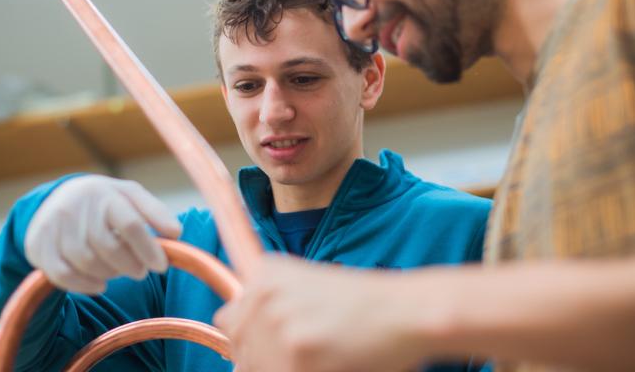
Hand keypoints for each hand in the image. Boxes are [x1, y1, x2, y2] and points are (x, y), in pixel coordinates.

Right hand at [24, 175, 181, 293]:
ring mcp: (54, 226)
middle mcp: (77, 207)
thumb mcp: (131, 196)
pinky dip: (84, 285)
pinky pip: (62, 275)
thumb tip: (176, 232)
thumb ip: (155, 212)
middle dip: (130, 265)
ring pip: (87, 262)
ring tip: (120, 272)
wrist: (56, 198)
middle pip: (108, 247)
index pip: (131, 224)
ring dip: (110, 274)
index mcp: (105, 193)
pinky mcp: (39, 245)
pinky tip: (100, 284)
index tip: (161, 266)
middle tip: (141, 272)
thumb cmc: (105, 202)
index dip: (149, 249)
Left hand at [214, 256, 432, 371]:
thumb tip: (232, 348)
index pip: (229, 322)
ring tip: (322, 357)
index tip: (280, 345)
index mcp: (266, 273)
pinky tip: (330, 363)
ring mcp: (277, 325)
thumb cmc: (365, 304)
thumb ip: (269, 308)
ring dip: (284, 368)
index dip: (251, 341)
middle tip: (308, 352)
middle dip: (266, 360)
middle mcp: (264, 294)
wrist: (406, 311)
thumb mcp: (308, 286)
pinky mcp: (295, 356)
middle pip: (239, 350)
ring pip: (253, 370)